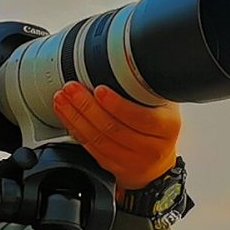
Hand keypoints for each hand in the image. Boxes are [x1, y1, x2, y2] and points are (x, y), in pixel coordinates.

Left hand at [53, 82, 181, 188]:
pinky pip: (91, 148)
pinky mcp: (113, 167)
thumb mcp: (165, 105)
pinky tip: (66, 116)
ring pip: (99, 140)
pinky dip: (75, 130)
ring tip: (63, 99)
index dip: (118, 105)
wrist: (158, 164)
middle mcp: (151, 147)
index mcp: (166, 127)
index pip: (141, 117)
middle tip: (72, 89)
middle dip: (88, 107)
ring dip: (76, 118)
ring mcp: (131, 161)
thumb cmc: (160, 127)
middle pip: (114, 128)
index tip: (100, 89)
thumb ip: (148, 89)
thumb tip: (125, 61)